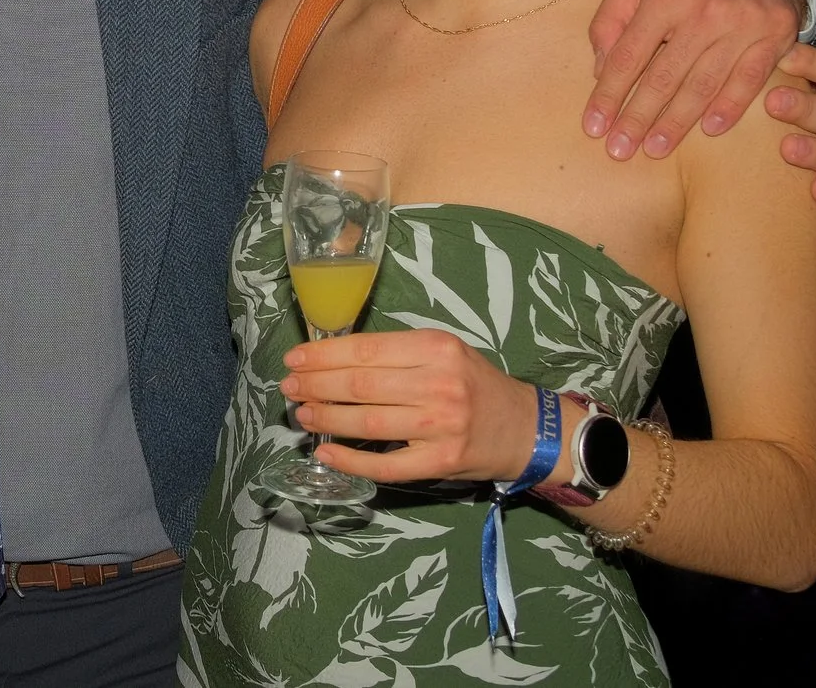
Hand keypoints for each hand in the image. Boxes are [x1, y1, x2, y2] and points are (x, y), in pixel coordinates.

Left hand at [279, 329, 542, 485]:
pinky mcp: (441, 462)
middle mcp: (439, 384)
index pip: (366, 350)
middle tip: (289, 387)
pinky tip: (326, 453)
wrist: (526, 428)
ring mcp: (441, 426)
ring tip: (302, 414)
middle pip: (361, 385)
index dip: (323, 356)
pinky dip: (351, 461)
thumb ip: (398, 353)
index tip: (295, 359)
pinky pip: (386, 465)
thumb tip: (333, 358)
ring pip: (368, 422)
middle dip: (316, 385)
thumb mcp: (444, 352)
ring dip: (326, 419)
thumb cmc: (475, 384)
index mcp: (436, 348)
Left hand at [585, 0, 801, 159]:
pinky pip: (750, 80)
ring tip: (655, 149)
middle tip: (619, 151)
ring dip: (677, 123)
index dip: (609, 93)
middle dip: (638, 118)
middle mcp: (704, 8)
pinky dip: (729, 108)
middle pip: (664, 76)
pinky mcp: (777, 35)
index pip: (629, 55)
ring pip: (704, 84)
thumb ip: (612, 18)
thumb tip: (600, 68)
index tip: (594, 126)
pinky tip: (708, 130)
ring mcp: (744, 23)